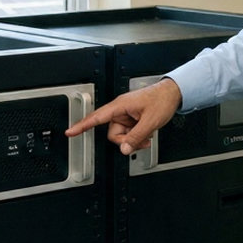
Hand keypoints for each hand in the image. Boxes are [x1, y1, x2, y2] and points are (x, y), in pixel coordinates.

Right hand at [65, 78, 183, 154]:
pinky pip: (129, 133)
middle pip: (113, 133)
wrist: (172, 94)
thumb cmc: (161, 100)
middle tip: (140, 140)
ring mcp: (126, 115)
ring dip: (133, 139)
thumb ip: (136, 136)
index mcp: (120, 106)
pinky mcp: (132, 119)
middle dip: (126, 140)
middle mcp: (121, 110)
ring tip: (147, 136)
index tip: (70, 132)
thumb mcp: (150, 121)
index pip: (96, 117)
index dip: (82, 126)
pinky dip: (137, 137)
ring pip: (121, 135)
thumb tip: (124, 149)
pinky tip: (147, 134)